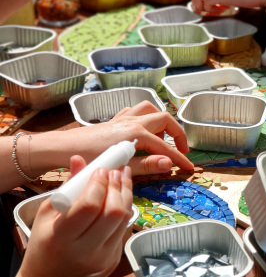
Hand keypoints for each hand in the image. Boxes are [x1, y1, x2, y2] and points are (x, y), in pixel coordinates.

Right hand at [17, 156, 132, 276]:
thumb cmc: (45, 244)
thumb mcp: (47, 214)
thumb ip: (68, 187)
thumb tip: (79, 159)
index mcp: (62, 238)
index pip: (89, 206)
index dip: (98, 184)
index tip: (100, 169)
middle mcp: (85, 250)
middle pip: (113, 213)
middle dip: (117, 186)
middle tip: (116, 171)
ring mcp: (103, 256)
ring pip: (124, 219)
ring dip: (126, 193)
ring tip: (123, 177)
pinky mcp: (114, 258)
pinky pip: (124, 227)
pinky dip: (124, 208)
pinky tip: (121, 195)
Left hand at [61, 100, 193, 173]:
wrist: (65, 148)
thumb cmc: (90, 158)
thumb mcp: (121, 166)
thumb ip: (147, 165)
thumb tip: (169, 164)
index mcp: (137, 133)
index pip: (165, 147)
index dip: (179, 158)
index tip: (189, 168)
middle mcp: (133, 121)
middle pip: (165, 119)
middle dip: (177, 133)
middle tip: (180, 150)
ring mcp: (124, 118)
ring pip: (151, 109)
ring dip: (162, 121)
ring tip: (163, 138)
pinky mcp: (115, 119)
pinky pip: (136, 111)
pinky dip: (146, 116)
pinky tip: (143, 128)